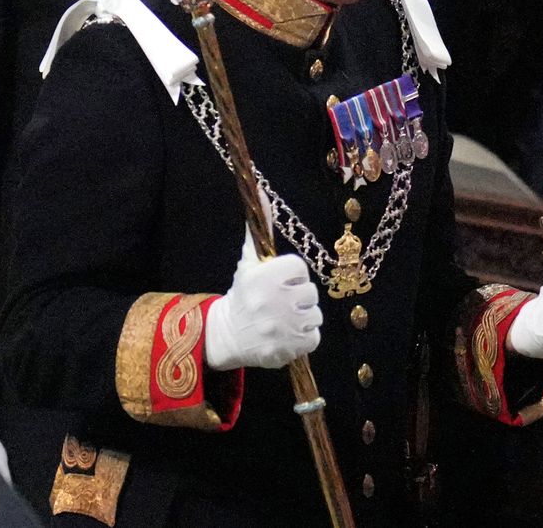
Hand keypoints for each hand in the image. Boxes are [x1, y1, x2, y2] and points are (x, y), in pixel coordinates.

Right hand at [204, 230, 321, 370]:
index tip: (280, 283)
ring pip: (315, 316)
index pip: (299, 269)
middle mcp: (272, 302)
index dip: (292, 277)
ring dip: (303, 319)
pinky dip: (305, 337)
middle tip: (282, 303)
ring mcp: (281, 328)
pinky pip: (314, 338)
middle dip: (299, 298)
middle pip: (310, 293)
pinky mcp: (287, 349)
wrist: (228, 335)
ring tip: (284, 319)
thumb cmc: (244, 295)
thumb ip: (259, 229)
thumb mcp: (249, 262)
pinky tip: (287, 334)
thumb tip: (263, 193)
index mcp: (264, 277)